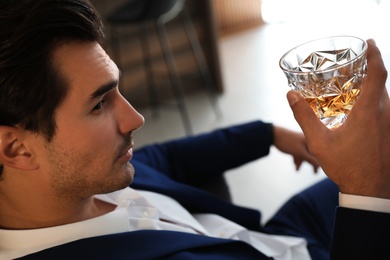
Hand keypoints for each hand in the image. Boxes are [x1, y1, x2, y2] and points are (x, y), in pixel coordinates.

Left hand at [273, 125, 319, 172]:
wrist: (273, 134)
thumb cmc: (288, 142)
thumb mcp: (300, 152)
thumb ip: (311, 159)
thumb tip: (320, 165)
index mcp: (310, 141)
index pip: (319, 152)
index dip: (321, 161)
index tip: (324, 168)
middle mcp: (306, 140)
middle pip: (313, 153)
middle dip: (313, 163)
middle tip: (315, 173)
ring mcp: (300, 142)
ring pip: (305, 154)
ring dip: (303, 162)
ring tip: (299, 170)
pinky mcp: (294, 144)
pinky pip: (298, 153)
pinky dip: (298, 159)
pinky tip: (295, 167)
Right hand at [287, 39, 389, 198]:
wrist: (370, 190)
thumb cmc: (346, 166)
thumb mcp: (318, 141)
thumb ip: (304, 115)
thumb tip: (291, 95)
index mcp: (368, 112)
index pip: (378, 73)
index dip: (376, 54)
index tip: (370, 43)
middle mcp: (385, 113)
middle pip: (383, 82)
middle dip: (371, 69)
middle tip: (354, 65)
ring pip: (386, 96)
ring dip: (374, 86)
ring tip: (355, 85)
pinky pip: (387, 109)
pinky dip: (376, 101)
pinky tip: (361, 110)